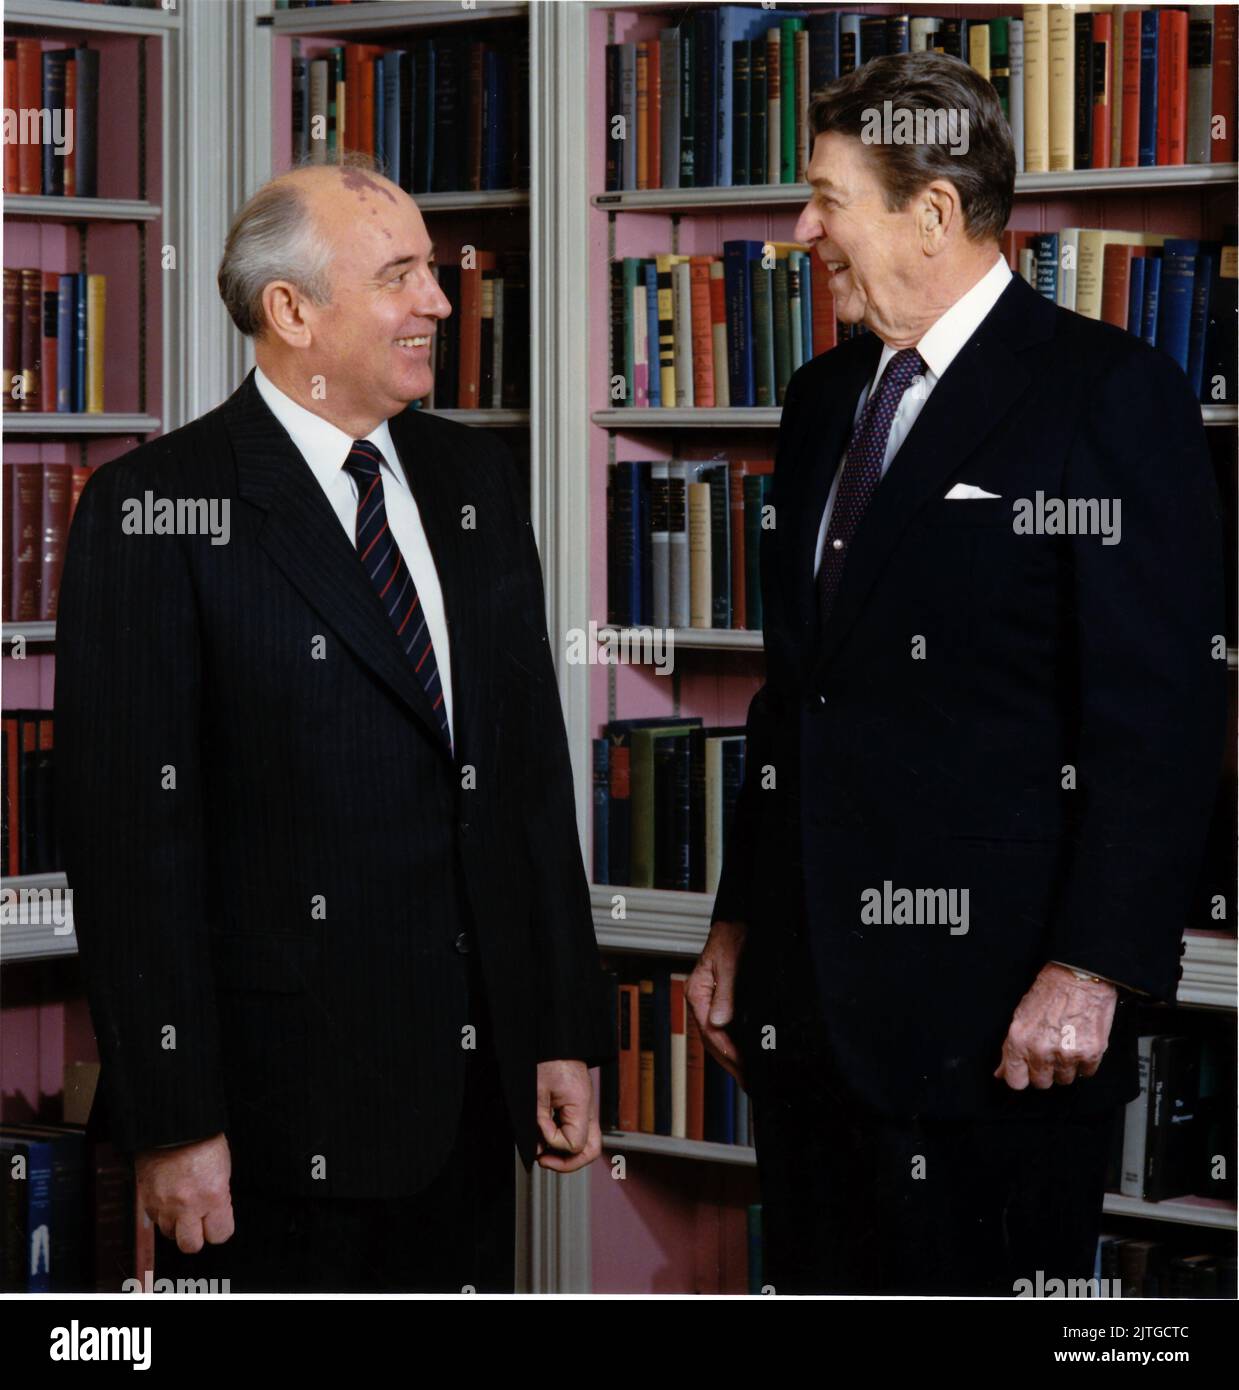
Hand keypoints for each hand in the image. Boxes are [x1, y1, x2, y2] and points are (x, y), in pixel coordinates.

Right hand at [135, 1132, 233, 1253]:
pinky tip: (169, 1196)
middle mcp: (188, 1204)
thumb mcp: (222, 1168)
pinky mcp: (146, 1200)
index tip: (219, 1221)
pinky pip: (155, 1219)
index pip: (220, 1235)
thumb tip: (216, 1213)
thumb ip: (218, 1196)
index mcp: (213, 1195)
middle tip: (199, 1221)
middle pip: (191, 1246)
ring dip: (176, 1224)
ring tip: (182, 1205)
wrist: (172, 1125)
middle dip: (196, 1236)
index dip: (220, 1228)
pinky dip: (162, 1213)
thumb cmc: (202, 1141)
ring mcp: (164, 1204)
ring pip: (169, 1234)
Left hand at [535, 1060, 601, 1172]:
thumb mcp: (537, 1091)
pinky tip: (546, 1138)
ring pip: (587, 1146)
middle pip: (591, 1151)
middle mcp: (588, 1111)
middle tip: (545, 1160)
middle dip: (568, 1163)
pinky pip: (578, 1133)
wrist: (557, 1042)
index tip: (539, 1131)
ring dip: (567, 1155)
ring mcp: (586, 1111)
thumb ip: (540, 1121)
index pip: (574, 1143)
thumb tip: (539, 1147)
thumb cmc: (548, 1060)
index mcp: (582, 1105)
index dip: (553, 1142)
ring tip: (545, 1153)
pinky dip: (563, 1141)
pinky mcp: (579, 1109)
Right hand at [686, 919, 747, 1087]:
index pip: (709, 1030)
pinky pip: (724, 1030)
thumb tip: (720, 1022)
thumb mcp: (729, 961)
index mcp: (697, 991)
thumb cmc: (732, 935)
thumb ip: (725, 992)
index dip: (726, 1050)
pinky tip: (744, 1055)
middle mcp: (701, 999)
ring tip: (746, 1077)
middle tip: (747, 1081)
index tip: (742, 1065)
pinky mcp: (721, 1002)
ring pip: (717, 1038)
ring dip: (731, 1058)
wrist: (739, 922)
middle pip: (711, 1039)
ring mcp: (710, 1002)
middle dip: (729, 1062)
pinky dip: (733, 1045)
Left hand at [994, 963, 1117, 1090]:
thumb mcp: (1020, 1017)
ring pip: (1064, 1080)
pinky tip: (1080, 1043)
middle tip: (1049, 1050)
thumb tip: (1001, 1072)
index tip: (1026, 1072)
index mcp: (1019, 1041)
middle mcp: (1042, 1051)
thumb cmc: (1049, 992)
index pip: (1015, 1081)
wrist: (1078, 977)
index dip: (1021, 1077)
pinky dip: (1084, 1062)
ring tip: (1066, 1043)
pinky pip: (1086, 1073)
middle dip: (1045, 1071)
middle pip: (1042, 1083)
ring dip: (1065, 1067)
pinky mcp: (1091, 1053)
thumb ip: (1010, 1049)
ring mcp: (1067, 1054)